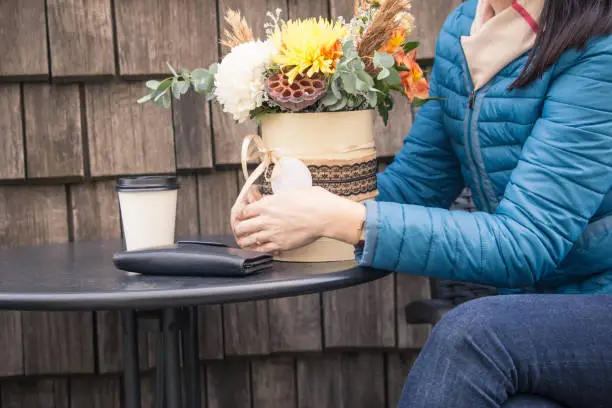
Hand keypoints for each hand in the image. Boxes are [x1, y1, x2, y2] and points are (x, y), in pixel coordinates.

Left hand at [233, 186, 365, 252]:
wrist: (324, 215)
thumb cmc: (313, 200)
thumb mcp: (292, 192)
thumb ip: (281, 197)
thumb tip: (279, 198)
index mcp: (267, 204)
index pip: (244, 211)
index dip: (242, 214)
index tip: (243, 216)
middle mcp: (266, 219)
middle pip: (242, 226)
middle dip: (240, 228)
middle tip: (241, 230)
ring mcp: (272, 233)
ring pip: (249, 240)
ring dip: (245, 241)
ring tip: (244, 242)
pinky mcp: (280, 244)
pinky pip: (263, 250)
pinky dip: (259, 249)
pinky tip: (258, 249)